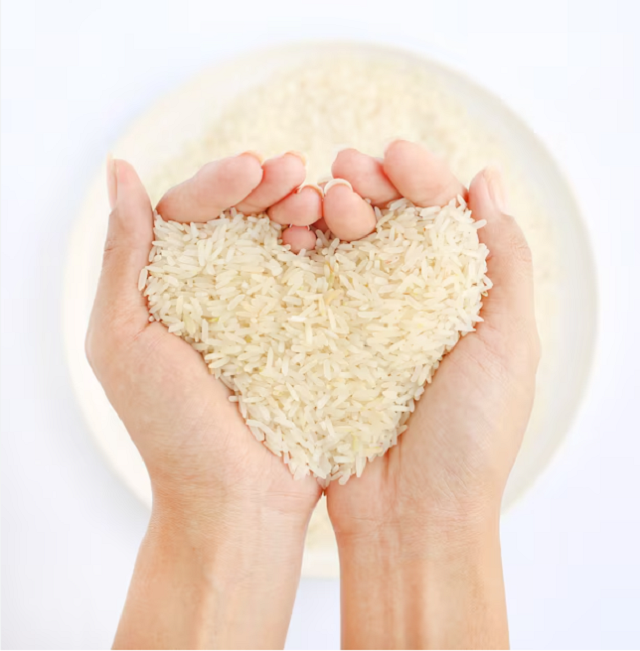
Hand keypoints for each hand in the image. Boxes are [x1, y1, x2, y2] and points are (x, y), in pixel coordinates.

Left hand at [86, 152, 323, 648]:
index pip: (193, 211)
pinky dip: (331, 248)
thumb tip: (118, 169)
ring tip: (319, 200)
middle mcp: (222, 288)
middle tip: (294, 173)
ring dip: (303, 208)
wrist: (237, 497)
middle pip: (244, 216)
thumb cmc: (170, 426)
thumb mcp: (124, 338)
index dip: (221, 182)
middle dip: (267, 186)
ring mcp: (271, 307)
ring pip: (287, 238)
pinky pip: (322, 276)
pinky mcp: (311, 329)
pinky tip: (338, 234)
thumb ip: (122, 255)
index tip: (254, 167)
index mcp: (172, 283)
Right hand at [323, 140, 539, 648]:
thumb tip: (485, 179)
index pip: (437, 215)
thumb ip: (505, 260)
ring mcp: (357, 322)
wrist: (410, 516)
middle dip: (367, 184)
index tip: (396, 156)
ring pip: (339, 246)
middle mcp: (406, 301)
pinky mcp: (317, 344)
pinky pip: (304, 286)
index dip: (418, 177)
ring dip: (328, 209)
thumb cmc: (470, 435)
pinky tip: (290, 233)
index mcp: (455, 294)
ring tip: (317, 197)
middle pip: (384, 221)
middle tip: (345, 170)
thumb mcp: (509, 343)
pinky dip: (298, 251)